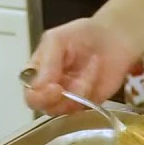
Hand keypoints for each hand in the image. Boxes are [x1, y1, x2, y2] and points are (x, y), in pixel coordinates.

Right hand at [23, 17, 142, 115]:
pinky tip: (95, 73)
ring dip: (79, 91)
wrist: (113, 37)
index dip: (39, 96)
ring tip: (91, 67)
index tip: (55, 87)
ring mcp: (67, 98)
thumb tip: (37, 86)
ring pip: (64, 109)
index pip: (30, 93)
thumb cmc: (82, 35)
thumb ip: (46, 62)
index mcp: (37, 72)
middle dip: (58, 99)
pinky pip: (82, 109)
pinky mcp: (85, 104)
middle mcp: (48, 89)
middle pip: (43, 107)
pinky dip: (89, 93)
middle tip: (75, 84)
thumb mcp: (57, 39)